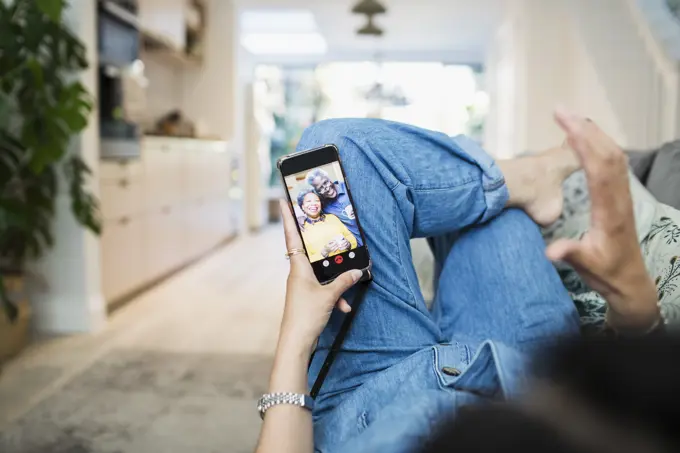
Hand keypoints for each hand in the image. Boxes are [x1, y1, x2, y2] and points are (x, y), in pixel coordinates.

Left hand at [279, 200, 362, 352]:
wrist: (296, 342)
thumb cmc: (306, 315)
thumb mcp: (329, 296)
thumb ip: (343, 281)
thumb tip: (357, 271)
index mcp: (298, 267)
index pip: (292, 236)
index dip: (288, 218)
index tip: (284, 200)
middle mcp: (297, 273)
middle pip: (310, 252)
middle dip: (324, 246)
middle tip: (328, 229)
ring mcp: (301, 285)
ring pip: (321, 274)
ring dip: (335, 281)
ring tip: (347, 290)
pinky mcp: (307, 297)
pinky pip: (323, 289)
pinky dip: (334, 295)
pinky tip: (343, 306)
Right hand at [547, 108, 659, 332]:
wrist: (630, 281)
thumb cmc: (607, 273)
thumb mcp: (587, 266)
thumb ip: (571, 254)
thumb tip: (551, 251)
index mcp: (610, 210)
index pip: (598, 167)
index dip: (583, 143)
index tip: (566, 123)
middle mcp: (619, 197)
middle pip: (607, 152)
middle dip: (584, 128)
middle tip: (560, 110)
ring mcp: (622, 195)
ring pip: (613, 154)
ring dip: (593, 132)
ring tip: (570, 116)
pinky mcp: (619, 196)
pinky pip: (614, 162)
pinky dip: (600, 144)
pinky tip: (586, 138)